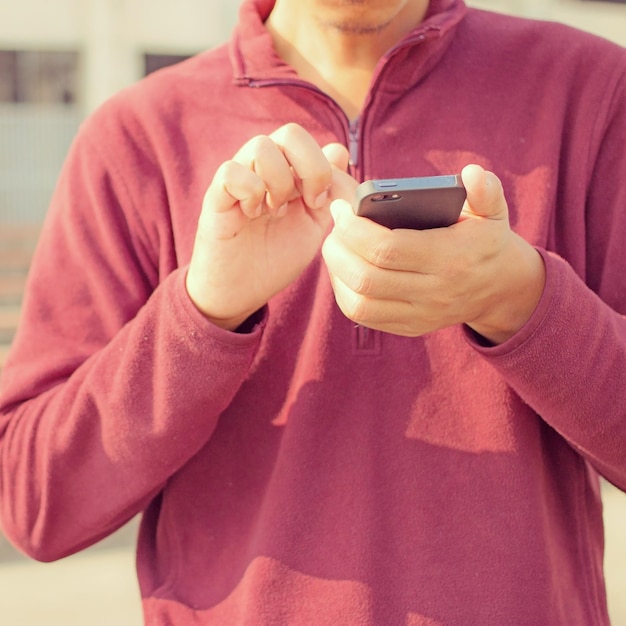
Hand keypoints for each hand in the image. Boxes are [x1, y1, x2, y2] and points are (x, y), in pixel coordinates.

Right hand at [186, 123, 355, 329]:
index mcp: (288, 171)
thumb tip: (339, 151)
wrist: (242, 291)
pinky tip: (253, 215)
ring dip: (279, 182)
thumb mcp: (314, 226)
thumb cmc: (276, 257)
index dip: (324, 168)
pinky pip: (231, 171)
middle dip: (310, 169)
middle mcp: (263, 168)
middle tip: (307, 203)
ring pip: (261, 146)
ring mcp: (238, 179)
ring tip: (275, 212)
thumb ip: (330, 191)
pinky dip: (250, 193)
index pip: (310, 141)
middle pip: (290, 133)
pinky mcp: (216, 197)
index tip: (322, 204)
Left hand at [321, 164, 545, 343]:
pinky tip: (343, 270)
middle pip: (366, 278)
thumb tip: (472, 173)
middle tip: (334, 228)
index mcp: (449, 258)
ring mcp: (420, 314)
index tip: (341, 209)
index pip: (387, 249)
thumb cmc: (486, 242)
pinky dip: (344, 292)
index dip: (354, 229)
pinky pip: (363, 316)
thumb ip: (486, 190)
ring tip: (336, 248)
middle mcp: (433, 292)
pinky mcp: (410, 327)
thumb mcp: (492, 213)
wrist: (501, 290)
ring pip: (359, 303)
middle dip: (338, 250)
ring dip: (336, 274)